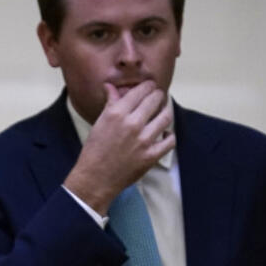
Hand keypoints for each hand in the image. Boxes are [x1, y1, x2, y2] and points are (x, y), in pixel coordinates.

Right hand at [64, 81, 174, 213]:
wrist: (95, 178)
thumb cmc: (95, 150)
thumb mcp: (100, 123)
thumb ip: (110, 103)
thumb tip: (111, 86)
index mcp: (117, 113)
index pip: (141, 90)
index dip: (149, 86)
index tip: (150, 87)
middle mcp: (132, 124)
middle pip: (156, 100)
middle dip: (158, 96)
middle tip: (158, 98)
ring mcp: (144, 140)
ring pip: (166, 117)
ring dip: (166, 112)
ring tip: (162, 113)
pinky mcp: (151, 155)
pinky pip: (170, 140)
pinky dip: (169, 135)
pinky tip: (163, 134)